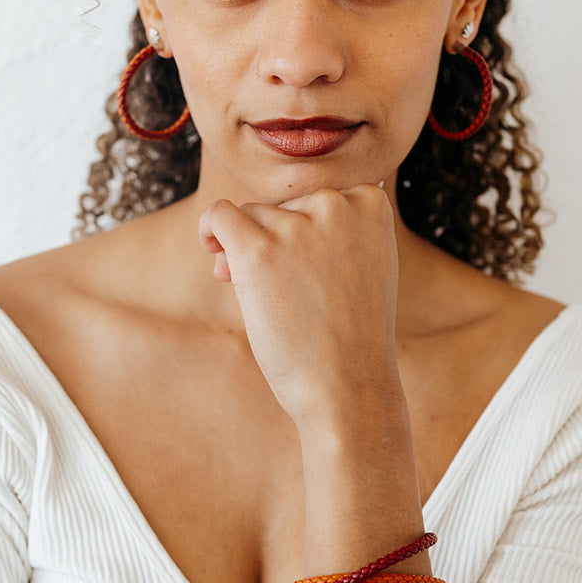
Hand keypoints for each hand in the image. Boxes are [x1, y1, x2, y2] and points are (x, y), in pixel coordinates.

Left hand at [198, 185, 402, 428]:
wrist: (349, 385)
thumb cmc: (353, 334)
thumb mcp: (364, 265)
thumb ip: (332, 230)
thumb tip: (257, 214)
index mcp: (370, 204)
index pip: (321, 197)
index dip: (306, 231)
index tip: (306, 266)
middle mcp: (337, 204)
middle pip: (286, 205)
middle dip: (276, 240)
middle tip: (284, 289)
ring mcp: (297, 225)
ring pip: (254, 216)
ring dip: (249, 249)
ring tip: (265, 296)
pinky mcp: (259, 249)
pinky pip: (220, 214)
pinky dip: (211, 227)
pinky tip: (212, 248)